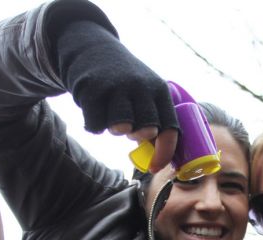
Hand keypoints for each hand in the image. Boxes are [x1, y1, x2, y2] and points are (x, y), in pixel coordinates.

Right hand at [48, 2, 178, 171]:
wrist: (92, 49)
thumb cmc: (124, 82)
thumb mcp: (146, 92)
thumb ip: (155, 118)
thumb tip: (161, 158)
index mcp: (159, 90)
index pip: (170, 128)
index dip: (164, 153)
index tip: (156, 167)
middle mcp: (141, 86)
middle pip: (146, 130)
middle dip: (138, 135)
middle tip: (129, 126)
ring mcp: (116, 87)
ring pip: (121, 128)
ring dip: (116, 129)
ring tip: (113, 116)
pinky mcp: (92, 89)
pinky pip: (96, 126)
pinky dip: (94, 124)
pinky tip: (95, 108)